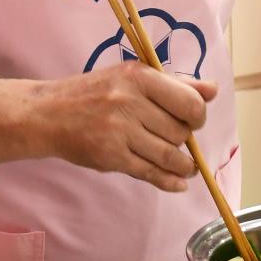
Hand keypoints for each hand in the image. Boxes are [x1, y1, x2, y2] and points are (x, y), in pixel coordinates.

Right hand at [34, 62, 219, 192]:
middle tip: (179, 141)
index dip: (198, 116)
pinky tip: (179, 183)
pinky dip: (169, 181)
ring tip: (187, 167)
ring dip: (184, 165)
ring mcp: (118, 131)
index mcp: (139, 76)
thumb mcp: (132, 77)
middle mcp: (129, 102)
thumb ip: (175, 84)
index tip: (192, 121)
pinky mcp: (110, 156)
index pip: (189, 102)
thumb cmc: (95, 92)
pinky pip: (149, 172)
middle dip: (185, 140)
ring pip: (169, 154)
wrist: (47, 114)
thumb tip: (213, 90)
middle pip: (180, 131)